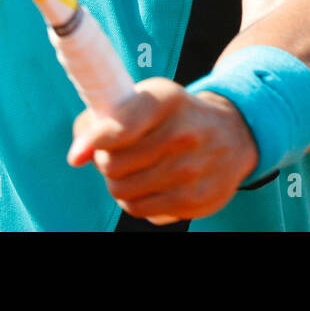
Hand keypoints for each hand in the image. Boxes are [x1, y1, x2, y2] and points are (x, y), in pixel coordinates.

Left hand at [67, 77, 257, 224]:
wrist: (232, 135)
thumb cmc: (174, 116)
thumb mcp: (147, 100)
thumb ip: (105, 118)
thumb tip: (77, 155)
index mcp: (168, 99)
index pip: (122, 125)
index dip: (95, 140)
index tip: (80, 152)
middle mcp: (184, 134)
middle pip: (113, 165)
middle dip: (104, 162)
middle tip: (114, 155)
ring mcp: (193, 170)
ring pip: (123, 191)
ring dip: (118, 183)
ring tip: (131, 170)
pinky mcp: (197, 200)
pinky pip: (141, 211)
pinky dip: (135, 200)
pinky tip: (149, 185)